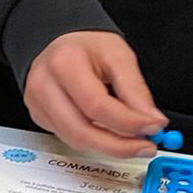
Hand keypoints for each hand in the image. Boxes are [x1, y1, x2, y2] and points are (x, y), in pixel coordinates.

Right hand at [24, 31, 166, 157]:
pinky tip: (111, 135)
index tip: (154, 126)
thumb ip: (135, 89)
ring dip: (109, 147)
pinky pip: (69, 139)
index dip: (128, 122)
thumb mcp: (118, 56)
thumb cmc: (86, 47)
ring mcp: (37, 104)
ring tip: (133, 143)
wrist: (59, 44)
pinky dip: (95, 141)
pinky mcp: (39, 117)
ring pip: (74, 141)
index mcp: (65, 64)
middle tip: (146, 146)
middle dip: (119, 145)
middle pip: (81, 131)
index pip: (97, 105)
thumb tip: (151, 120)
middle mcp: (44, 86)